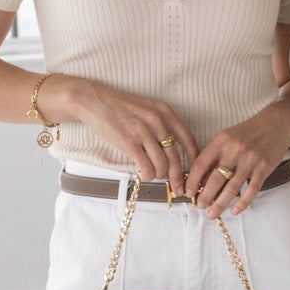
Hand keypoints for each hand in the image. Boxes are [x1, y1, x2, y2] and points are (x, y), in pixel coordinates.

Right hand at [52, 77, 197, 190]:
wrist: (94, 101)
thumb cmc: (119, 107)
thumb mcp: (146, 108)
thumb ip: (161, 124)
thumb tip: (171, 149)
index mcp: (165, 112)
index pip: (188, 139)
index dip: (194, 159)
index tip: (195, 171)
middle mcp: (157, 121)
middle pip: (176, 157)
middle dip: (179, 177)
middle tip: (179, 189)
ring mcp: (143, 132)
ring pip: (162, 165)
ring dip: (159, 175)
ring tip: (153, 175)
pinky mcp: (129, 143)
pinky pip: (146, 167)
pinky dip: (148, 175)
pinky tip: (145, 175)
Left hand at [188, 100, 289, 217]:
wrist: (276, 124)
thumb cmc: (247, 133)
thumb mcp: (227, 138)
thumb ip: (214, 157)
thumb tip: (201, 181)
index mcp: (221, 141)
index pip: (201, 163)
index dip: (192, 180)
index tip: (188, 193)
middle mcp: (234, 150)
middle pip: (216, 178)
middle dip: (205, 196)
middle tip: (200, 207)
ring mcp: (250, 159)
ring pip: (232, 187)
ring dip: (220, 203)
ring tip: (212, 214)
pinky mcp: (263, 168)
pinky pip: (251, 190)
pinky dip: (242, 203)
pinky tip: (234, 210)